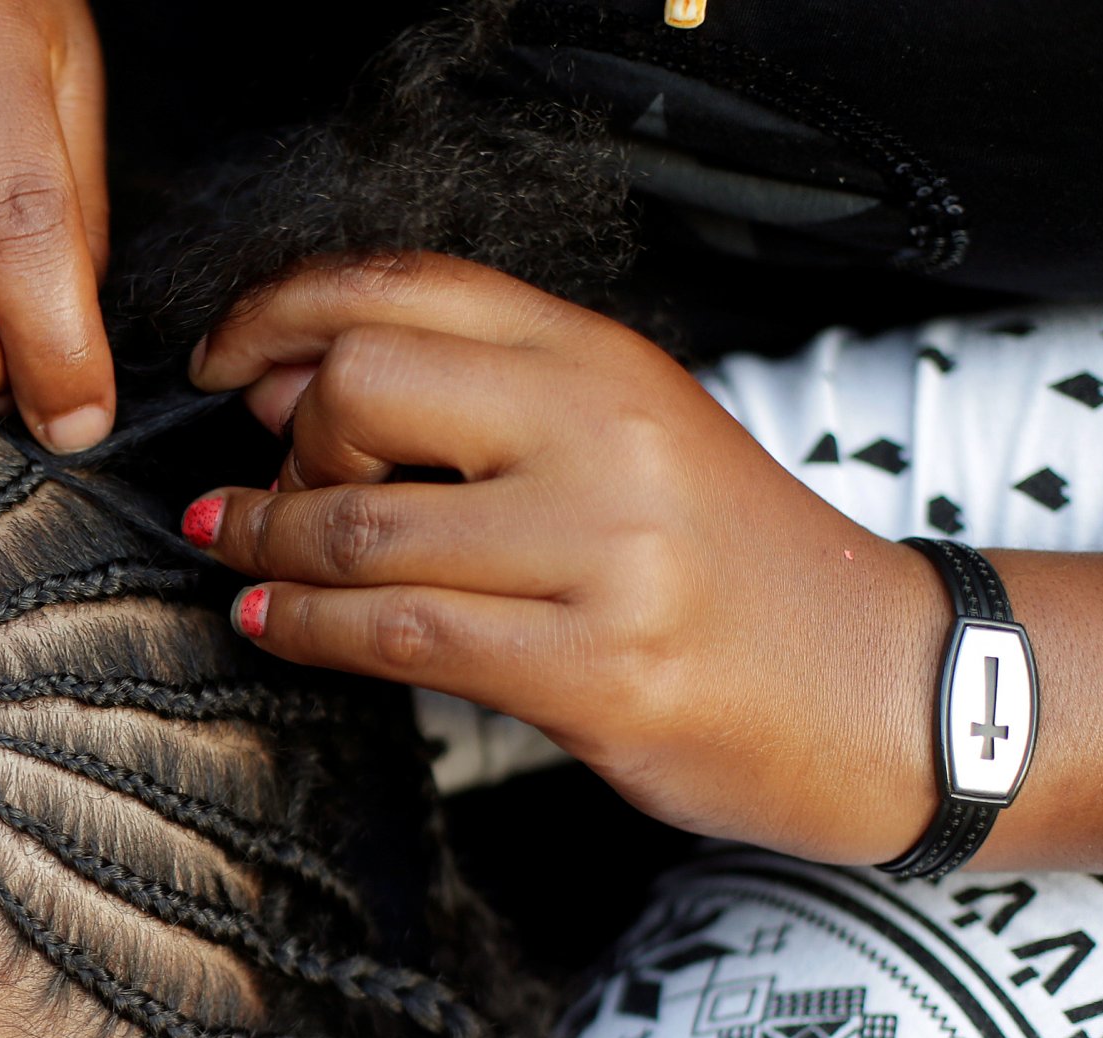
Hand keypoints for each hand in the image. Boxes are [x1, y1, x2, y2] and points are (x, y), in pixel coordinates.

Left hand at [181, 252, 944, 865]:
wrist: (880, 687)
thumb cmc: (729, 567)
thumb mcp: (618, 438)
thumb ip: (472, 400)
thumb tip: (282, 386)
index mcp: (603, 358)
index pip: (408, 285)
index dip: (281, 311)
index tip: (221, 357)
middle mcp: (603, 432)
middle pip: (363, 386)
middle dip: (287, 446)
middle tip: (273, 488)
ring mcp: (604, 551)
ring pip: (363, 527)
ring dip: (270, 544)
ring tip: (241, 551)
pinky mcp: (593, 666)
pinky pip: (399, 635)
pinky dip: (306, 627)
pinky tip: (273, 619)